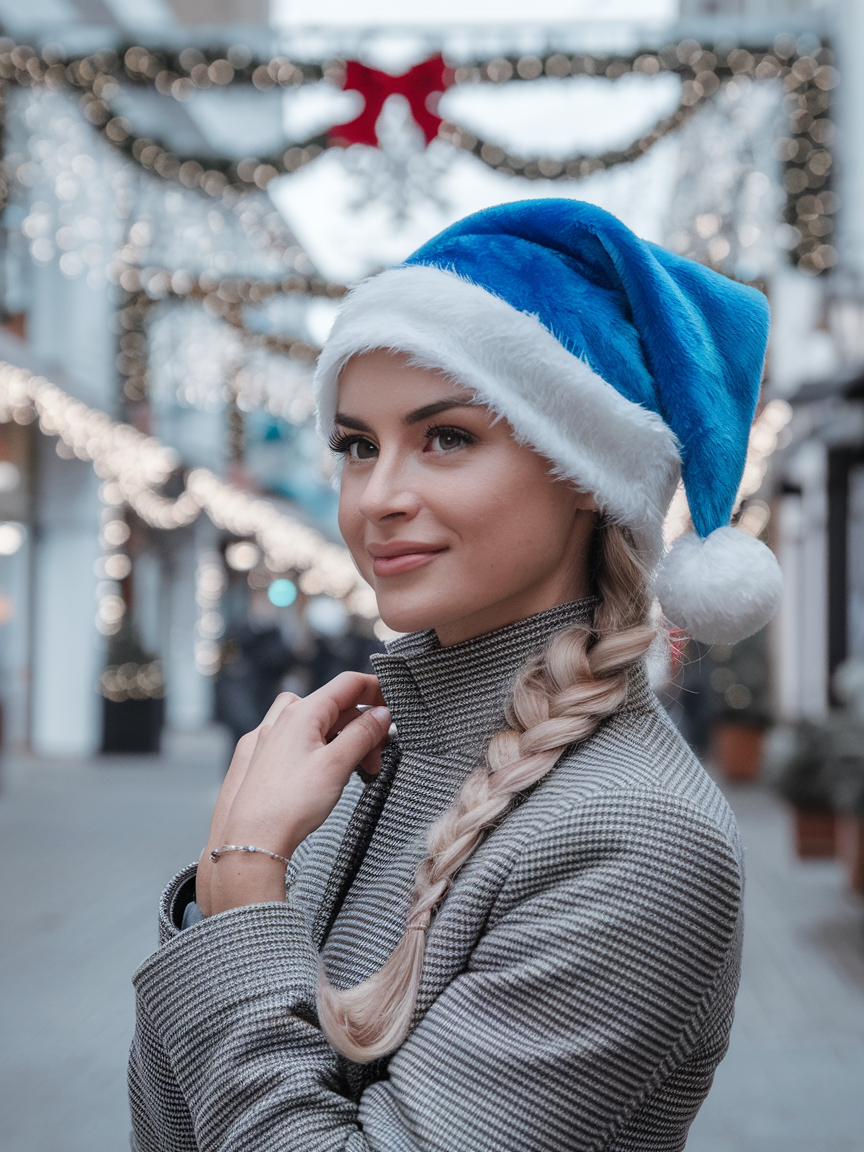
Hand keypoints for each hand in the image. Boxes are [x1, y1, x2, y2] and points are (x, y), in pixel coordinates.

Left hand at [196, 672, 390, 916]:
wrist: (251, 839)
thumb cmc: (290, 803)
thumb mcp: (338, 764)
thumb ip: (364, 734)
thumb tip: (382, 714)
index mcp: (302, 712)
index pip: (347, 683)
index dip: (376, 689)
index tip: (395, 703)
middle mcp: (282, 719)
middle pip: (335, 707)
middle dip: (363, 728)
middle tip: (379, 756)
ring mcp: (268, 738)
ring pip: (317, 725)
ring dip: (343, 740)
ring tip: (356, 770)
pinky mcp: (261, 759)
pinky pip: (298, 741)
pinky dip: (320, 749)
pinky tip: (325, 772)